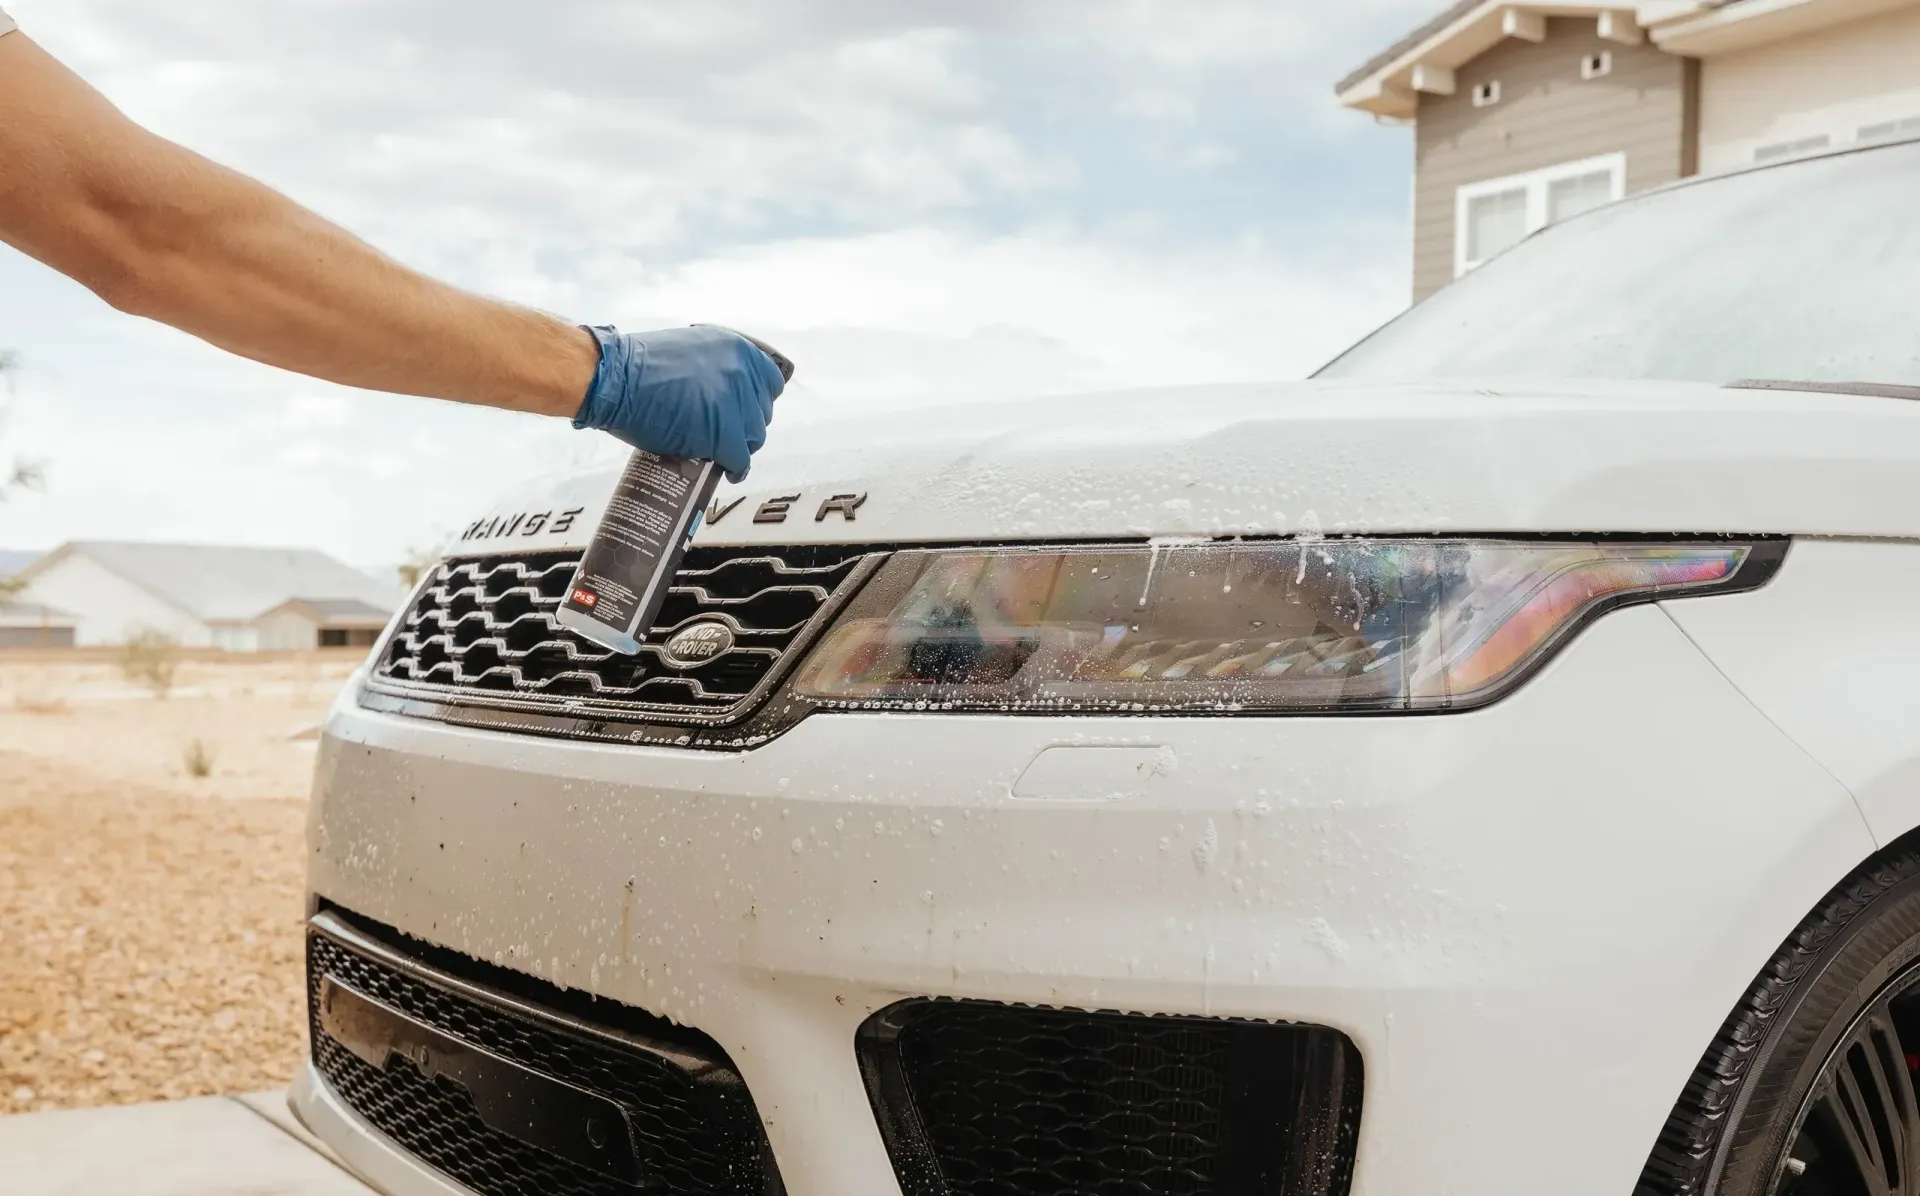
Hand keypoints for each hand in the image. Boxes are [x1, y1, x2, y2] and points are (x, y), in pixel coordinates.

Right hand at [571, 325, 784, 481]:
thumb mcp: (689, 351)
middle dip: (746, 425)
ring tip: (724, 453)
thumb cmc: (636, 365)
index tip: (745, 411)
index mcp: (735, 348)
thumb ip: (713, 367)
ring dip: (741, 446)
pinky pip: (740, 459)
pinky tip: (728, 471)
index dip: (755, 400)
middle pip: (761, 411)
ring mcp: (736, 403)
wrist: (614, 379)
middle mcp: (742, 372)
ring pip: (754, 436)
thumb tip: (722, 393)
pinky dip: (735, 468)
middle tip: (729, 434)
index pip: (769, 381)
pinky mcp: (725, 434)